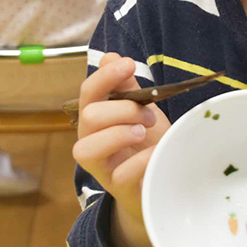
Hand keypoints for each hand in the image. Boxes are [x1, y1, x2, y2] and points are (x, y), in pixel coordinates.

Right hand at [72, 53, 169, 224]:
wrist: (159, 184)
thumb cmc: (147, 143)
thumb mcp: (141, 110)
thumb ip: (127, 87)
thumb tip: (112, 56)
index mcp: (96, 119)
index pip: (88, 93)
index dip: (105, 76)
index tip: (129, 64)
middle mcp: (91, 142)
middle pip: (89, 116)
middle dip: (123, 108)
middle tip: (150, 114)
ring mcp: (101, 168)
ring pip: (87, 147)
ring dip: (120, 132)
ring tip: (143, 132)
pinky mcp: (118, 189)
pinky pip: (120, 174)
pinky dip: (139, 160)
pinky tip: (154, 153)